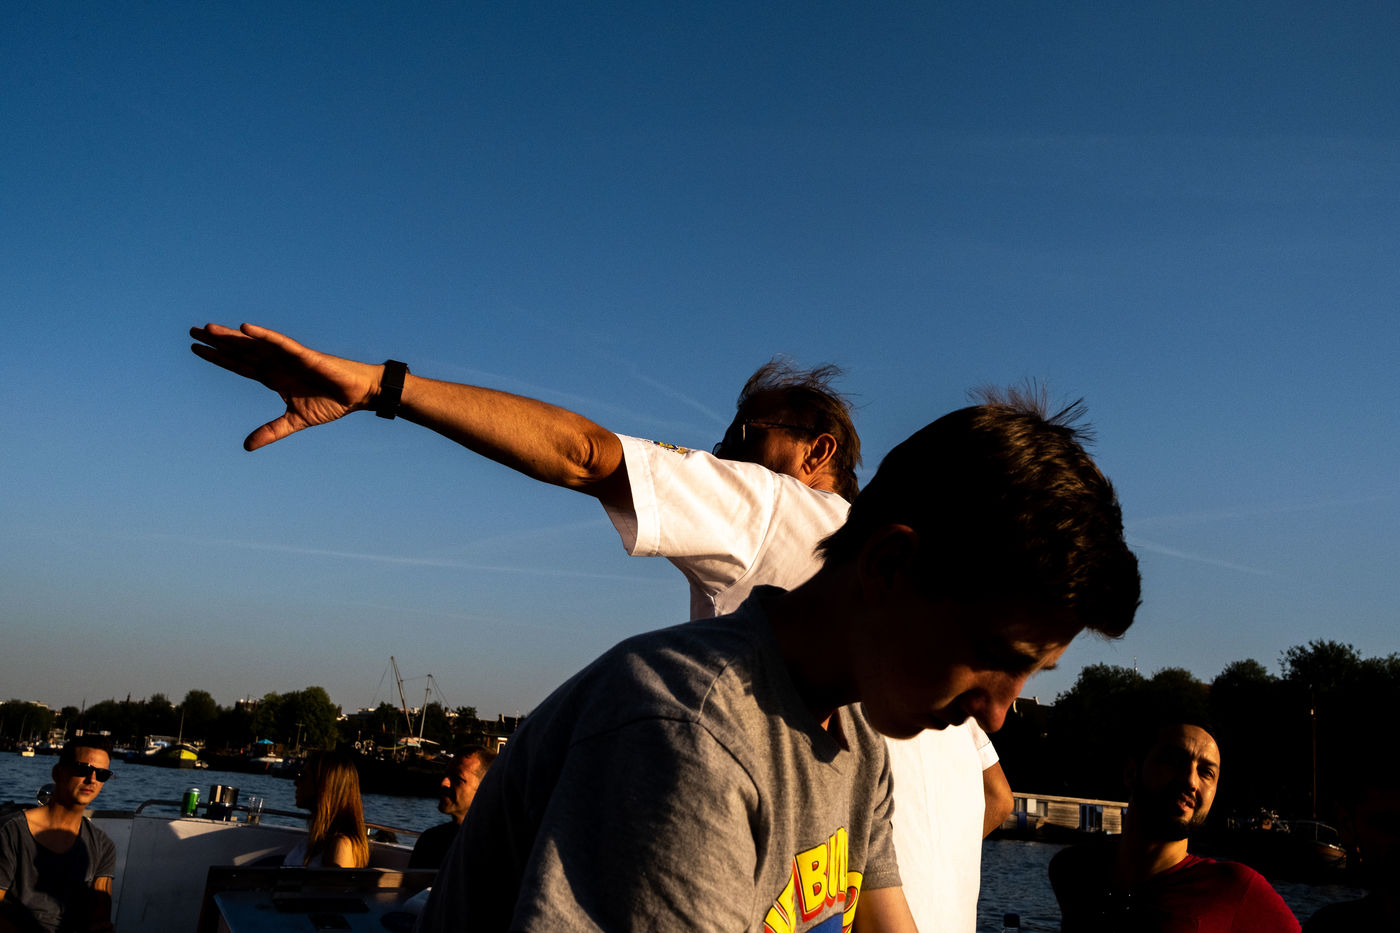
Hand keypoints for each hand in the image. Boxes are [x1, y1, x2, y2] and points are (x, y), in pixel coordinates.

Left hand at [190, 323, 380, 450]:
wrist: (357, 395)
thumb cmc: (330, 402)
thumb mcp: (294, 421)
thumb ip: (271, 431)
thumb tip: (246, 446)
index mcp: (272, 377)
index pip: (239, 365)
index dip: (218, 358)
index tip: (196, 349)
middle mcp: (276, 364)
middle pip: (240, 351)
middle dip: (217, 342)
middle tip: (192, 331)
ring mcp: (287, 357)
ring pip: (253, 344)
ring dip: (231, 336)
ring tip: (206, 328)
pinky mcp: (303, 354)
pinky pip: (279, 343)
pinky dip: (262, 335)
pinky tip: (243, 328)